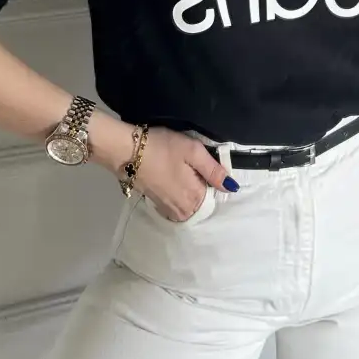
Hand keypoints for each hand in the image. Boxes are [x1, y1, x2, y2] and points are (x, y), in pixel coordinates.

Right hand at [90, 115, 237, 220]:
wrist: (126, 151)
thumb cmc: (162, 147)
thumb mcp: (193, 151)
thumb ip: (214, 170)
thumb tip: (232, 187)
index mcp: (194, 198)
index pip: (215, 195)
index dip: (211, 179)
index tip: (201, 165)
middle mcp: (182, 210)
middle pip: (201, 202)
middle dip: (199, 187)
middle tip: (187, 166)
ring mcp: (167, 209)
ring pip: (187, 205)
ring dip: (187, 191)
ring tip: (177, 170)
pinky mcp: (155, 204)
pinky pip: (174, 204)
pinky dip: (176, 194)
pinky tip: (169, 177)